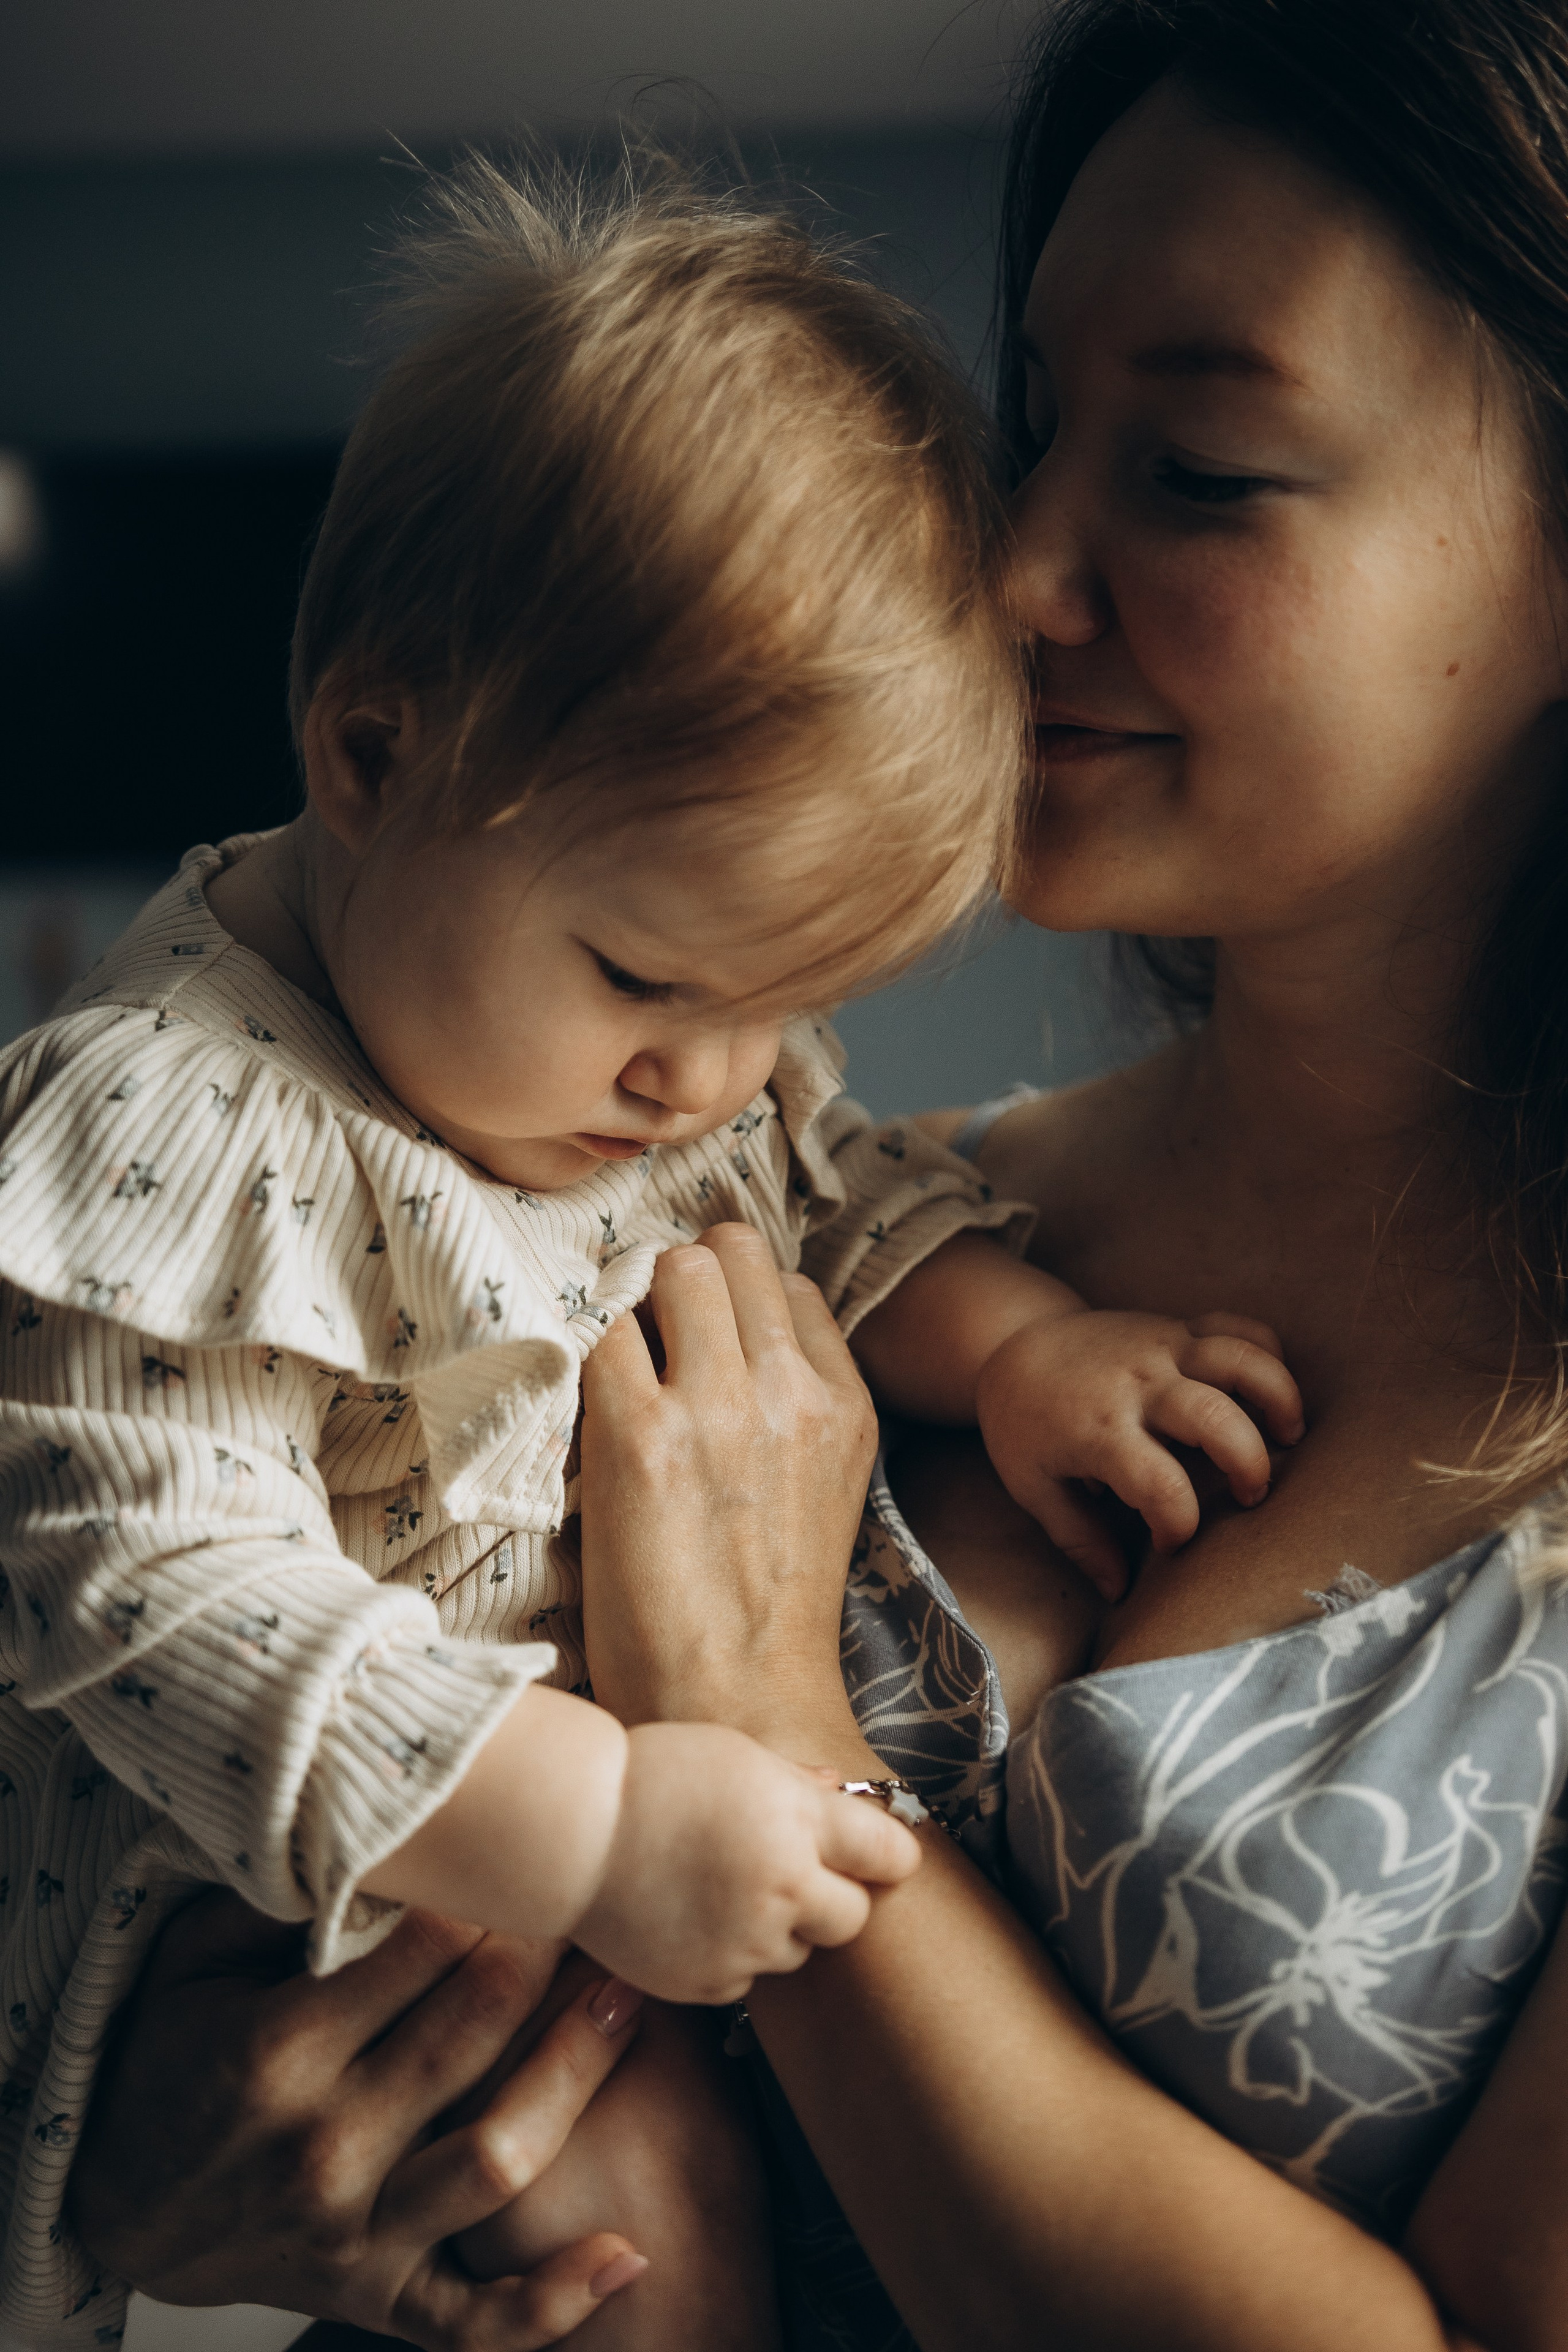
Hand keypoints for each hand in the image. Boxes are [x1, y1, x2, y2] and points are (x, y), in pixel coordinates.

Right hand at [68, 1890, 648, 2349]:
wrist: (110, 2205)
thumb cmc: (162, 2060)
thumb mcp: (191, 1960)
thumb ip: (279, 1901)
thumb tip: (373, 1837)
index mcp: (277, 2050)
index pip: (425, 1948)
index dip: (490, 1892)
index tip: (529, 1855)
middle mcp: (323, 2146)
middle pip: (476, 2031)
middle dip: (547, 1955)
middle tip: (595, 1898)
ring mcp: (355, 2233)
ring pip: (501, 2156)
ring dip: (578, 2074)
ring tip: (628, 2001)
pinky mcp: (373, 2296)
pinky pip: (473, 2319)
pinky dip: (552, 2302)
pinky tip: (626, 2255)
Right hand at [575, 1721, 918, 2004]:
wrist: (569, 1832)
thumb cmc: (650, 1776)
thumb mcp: (737, 1755)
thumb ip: (799, 1784)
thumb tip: (843, 1795)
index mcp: (795, 1822)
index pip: (889, 1853)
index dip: (889, 1855)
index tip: (881, 1856)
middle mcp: (781, 1888)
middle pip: (852, 1919)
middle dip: (833, 1899)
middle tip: (792, 1873)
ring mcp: (744, 1945)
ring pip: (796, 1953)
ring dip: (777, 1928)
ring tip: (720, 1888)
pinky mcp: (706, 1985)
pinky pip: (744, 1981)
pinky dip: (730, 1957)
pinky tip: (691, 1917)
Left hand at [579, 1221, 880, 1747]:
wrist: (739, 1709)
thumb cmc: (764, 1613)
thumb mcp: (822, 1491)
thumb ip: (794, 1408)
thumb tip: (728, 1342)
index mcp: (845, 1407)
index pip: (790, 1288)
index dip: (736, 1301)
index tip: (702, 1336)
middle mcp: (791, 1392)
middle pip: (731, 1256)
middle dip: (683, 1280)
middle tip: (647, 1332)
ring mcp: (717, 1408)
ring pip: (674, 1271)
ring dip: (636, 1301)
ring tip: (616, 1363)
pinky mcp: (639, 1438)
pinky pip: (601, 1336)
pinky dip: (585, 1354)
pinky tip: (579, 1403)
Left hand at [975, 1308, 1304, 1600]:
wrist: (1011, 1341)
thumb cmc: (1023, 1424)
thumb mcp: (1034, 1488)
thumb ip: (1079, 1541)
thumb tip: (1118, 1592)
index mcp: (1098, 1431)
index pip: (1159, 1486)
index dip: (1178, 1526)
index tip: (1170, 1543)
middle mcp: (1136, 1385)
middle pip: (1214, 1418)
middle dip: (1248, 1465)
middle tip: (1250, 1497)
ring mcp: (1161, 1348)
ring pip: (1240, 1359)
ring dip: (1278, 1397)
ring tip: (1289, 1438)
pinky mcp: (1175, 1327)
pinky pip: (1236, 1327)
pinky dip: (1267, 1350)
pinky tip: (1269, 1390)